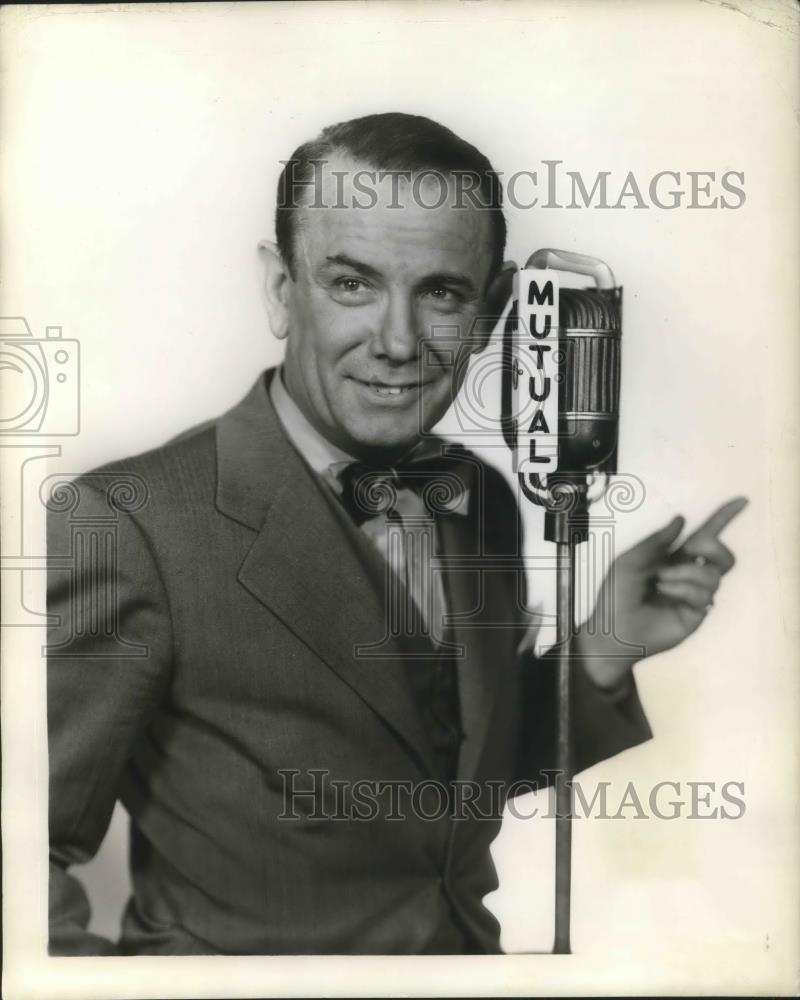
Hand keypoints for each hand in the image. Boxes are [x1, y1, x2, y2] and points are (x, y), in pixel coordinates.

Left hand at [577, 497, 747, 689]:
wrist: (611, 629)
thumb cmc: (616, 594)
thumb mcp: (630, 560)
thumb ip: (657, 541)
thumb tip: (681, 519)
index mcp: (673, 558)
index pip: (704, 536)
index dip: (723, 518)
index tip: (741, 500)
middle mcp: (688, 575)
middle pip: (724, 556)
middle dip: (712, 546)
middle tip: (690, 549)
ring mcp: (694, 595)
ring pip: (713, 574)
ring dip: (686, 572)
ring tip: (660, 580)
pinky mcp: (696, 614)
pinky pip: (704, 594)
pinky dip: (683, 589)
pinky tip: (664, 592)